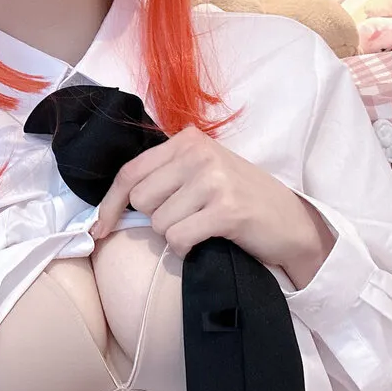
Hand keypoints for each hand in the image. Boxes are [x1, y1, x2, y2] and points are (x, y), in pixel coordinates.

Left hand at [91, 125, 334, 288]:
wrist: (292, 223)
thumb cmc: (241, 199)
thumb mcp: (202, 173)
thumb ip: (164, 176)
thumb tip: (110, 207)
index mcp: (187, 140)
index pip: (130, 173)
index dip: (109, 204)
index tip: (99, 228)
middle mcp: (198, 153)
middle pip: (141, 201)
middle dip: (157, 219)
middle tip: (187, 219)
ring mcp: (213, 180)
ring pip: (159, 223)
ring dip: (176, 236)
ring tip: (203, 228)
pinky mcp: (226, 210)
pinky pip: (179, 238)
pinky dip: (186, 250)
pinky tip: (206, 243)